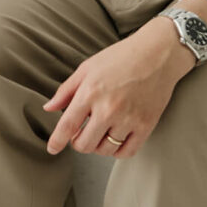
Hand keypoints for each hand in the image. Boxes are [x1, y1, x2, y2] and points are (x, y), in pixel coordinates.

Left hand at [43, 19, 193, 157]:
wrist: (157, 53)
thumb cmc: (121, 57)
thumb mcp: (87, 67)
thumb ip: (66, 90)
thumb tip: (48, 108)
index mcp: (90, 92)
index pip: (67, 126)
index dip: (56, 142)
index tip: (52, 149)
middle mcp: (108, 109)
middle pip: (84, 145)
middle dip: (78, 142)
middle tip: (81, 133)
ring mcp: (128, 119)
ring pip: (105, 150)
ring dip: (98, 146)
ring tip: (99, 132)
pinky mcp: (146, 125)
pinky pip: (126, 152)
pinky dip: (117, 151)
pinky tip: (115, 138)